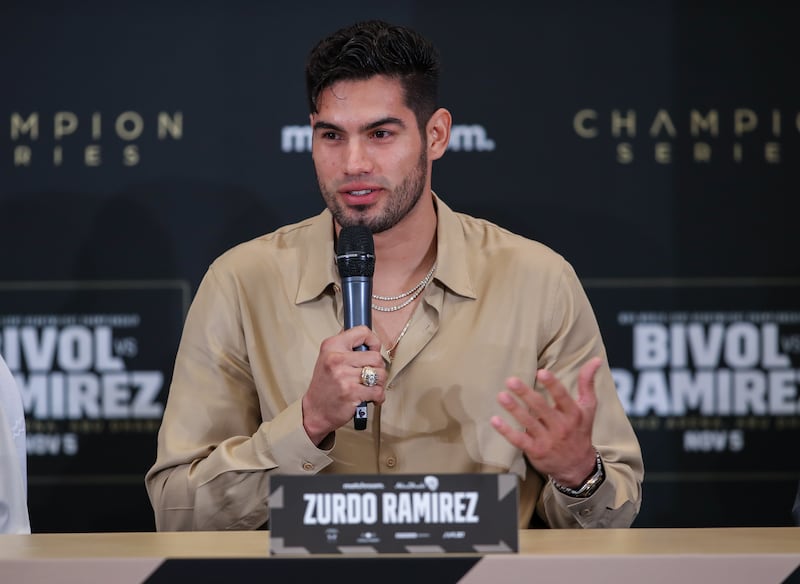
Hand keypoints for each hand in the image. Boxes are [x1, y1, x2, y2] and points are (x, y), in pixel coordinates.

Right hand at [302, 326, 386, 443]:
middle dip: (379, 368)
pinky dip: (379, 397)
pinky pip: (378, 391)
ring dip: (379, 383)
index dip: (374, 341)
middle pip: (376, 357)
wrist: (315, 410)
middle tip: (371, 375)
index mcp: (332, 346)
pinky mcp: (351, 393)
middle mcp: (337, 359)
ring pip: (380, 374)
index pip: (362, 332)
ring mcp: (344, 376)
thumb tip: (366, 336)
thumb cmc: (325, 385)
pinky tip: (371, 397)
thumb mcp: (328, 358)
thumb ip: (346, 346)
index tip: (373, 350)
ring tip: (370, 386)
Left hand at [490, 357, 601, 486]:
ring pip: (528, 422)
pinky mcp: (535, 451)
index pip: (562, 397)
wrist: (578, 467)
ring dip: (514, 409)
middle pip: (541, 408)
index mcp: (573, 414)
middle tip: (511, 381)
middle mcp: (560, 426)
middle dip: (525, 394)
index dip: (552, 384)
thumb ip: (588, 383)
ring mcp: (547, 440)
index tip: (542, 372)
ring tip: (501, 396)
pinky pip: (518, 440)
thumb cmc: (580, 431)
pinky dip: (506, 431)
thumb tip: (596, 360)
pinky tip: (495, 420)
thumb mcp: (588, 407)